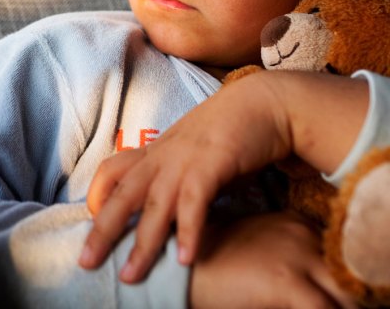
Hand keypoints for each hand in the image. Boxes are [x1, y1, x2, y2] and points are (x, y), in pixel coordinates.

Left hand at [79, 71, 291, 280]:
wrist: (264, 103)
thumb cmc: (230, 133)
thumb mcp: (193, 155)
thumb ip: (178, 179)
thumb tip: (171, 212)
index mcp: (155, 152)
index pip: (111, 171)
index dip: (98, 195)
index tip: (92, 219)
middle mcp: (162, 157)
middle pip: (122, 195)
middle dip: (102, 231)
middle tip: (85, 262)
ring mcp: (184, 160)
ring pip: (153, 206)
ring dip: (142, 244)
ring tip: (131, 275)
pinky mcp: (211, 164)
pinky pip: (193, 202)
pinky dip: (188, 231)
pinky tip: (185, 259)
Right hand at [191, 212, 356, 308]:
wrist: (177, 267)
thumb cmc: (211, 259)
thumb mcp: (253, 244)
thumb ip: (283, 251)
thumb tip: (303, 278)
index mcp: (294, 222)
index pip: (336, 254)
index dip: (331, 278)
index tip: (317, 287)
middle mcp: (301, 233)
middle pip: (345, 272)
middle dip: (340, 295)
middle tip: (313, 297)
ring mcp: (297, 255)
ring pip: (346, 294)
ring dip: (337, 305)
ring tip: (304, 304)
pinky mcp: (288, 282)